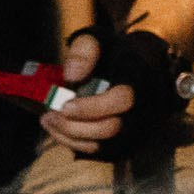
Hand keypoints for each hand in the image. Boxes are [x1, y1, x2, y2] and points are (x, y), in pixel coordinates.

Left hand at [43, 29, 191, 160]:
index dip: (91, 107)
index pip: (121, 100)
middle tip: (48, 115)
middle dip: (74, 126)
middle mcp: (145, 110)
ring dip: (71, 137)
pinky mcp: (130, 143)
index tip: (64, 106)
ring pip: (104, 146)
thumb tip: (70, 76)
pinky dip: (78, 145)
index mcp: (140, 81)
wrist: (145, 68)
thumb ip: (84, 52)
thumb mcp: (100, 40)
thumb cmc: (116, 53)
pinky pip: (103, 153)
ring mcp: (139, 130)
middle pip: (110, 128)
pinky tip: (60, 131)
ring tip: (48, 121)